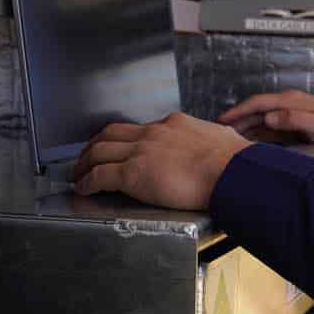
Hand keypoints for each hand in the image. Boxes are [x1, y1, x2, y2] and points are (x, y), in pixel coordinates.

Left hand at [71, 113, 250, 210]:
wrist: (231, 172)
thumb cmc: (235, 161)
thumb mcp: (223, 139)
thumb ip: (214, 140)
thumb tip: (224, 143)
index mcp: (174, 124)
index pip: (141, 129)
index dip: (127, 139)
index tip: (123, 147)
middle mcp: (153, 133)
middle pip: (112, 134)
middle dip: (96, 144)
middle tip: (89, 155)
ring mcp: (141, 151)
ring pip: (99, 151)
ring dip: (84, 162)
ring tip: (78, 173)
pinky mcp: (133, 173)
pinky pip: (100, 176)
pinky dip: (87, 182)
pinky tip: (83, 188)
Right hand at [219, 90, 313, 172]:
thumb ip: (293, 119)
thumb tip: (269, 117)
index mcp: (294, 101)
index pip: (259, 102)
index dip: (238, 111)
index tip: (222, 119)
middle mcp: (291, 106)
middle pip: (257, 112)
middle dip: (238, 120)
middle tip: (219, 131)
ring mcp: (294, 118)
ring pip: (263, 122)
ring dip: (247, 130)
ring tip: (230, 140)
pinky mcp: (298, 130)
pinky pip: (272, 131)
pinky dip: (259, 137)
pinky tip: (252, 145)